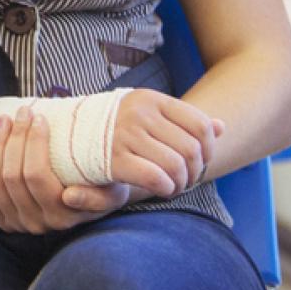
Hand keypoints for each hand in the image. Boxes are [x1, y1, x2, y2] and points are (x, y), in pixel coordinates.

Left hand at [0, 109, 132, 233]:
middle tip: (23, 112)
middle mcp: (38, 224)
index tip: (39, 118)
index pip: (37, 176)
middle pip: (13, 177)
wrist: (95, 198)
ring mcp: (17, 223)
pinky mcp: (2, 219)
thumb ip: (97, 197)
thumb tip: (69, 196)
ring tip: (5, 121)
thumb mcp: (113, 191)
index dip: (33, 144)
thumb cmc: (105, 187)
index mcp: (63, 217)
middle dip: (14, 139)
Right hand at [108, 89, 222, 197]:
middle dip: (196, 171)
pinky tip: (162, 190)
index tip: (201, 161)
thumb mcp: (149, 115)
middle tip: (187, 180)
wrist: (69, 135)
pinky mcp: (113, 159)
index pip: (200, 125)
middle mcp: (139, 113)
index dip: (209, 149)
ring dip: (181, 184)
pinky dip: (166, 189)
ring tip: (175, 186)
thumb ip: (184, 121)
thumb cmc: (117, 128)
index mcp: (151, 99)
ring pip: (176, 166)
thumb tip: (221, 127)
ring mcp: (125, 135)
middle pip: (191, 149)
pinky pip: (156, 178)